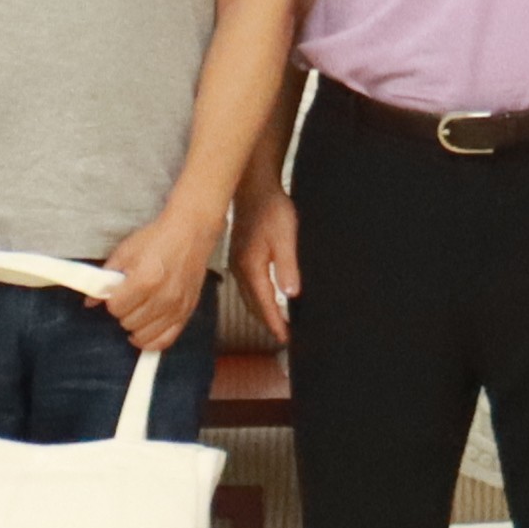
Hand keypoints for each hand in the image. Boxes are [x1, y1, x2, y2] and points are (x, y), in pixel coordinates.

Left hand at [99, 192, 223, 354]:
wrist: (190, 233)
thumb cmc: (157, 239)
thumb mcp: (126, 252)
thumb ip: (106, 277)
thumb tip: (89, 302)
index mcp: (145, 280)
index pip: (116, 307)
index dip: (111, 300)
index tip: (115, 292)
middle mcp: (163, 297)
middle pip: (128, 322)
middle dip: (123, 312)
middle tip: (127, 299)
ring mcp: (177, 307)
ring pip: (144, 335)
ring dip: (135, 326)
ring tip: (136, 312)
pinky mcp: (187, 312)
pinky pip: (166, 340)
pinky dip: (152, 342)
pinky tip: (144, 333)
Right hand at [235, 180, 304, 334]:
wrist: (253, 188)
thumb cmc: (271, 209)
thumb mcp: (285, 238)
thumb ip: (287, 267)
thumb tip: (291, 294)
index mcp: (251, 267)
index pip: (264, 303)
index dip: (275, 323)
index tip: (285, 338)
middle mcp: (240, 269)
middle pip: (253, 305)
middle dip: (267, 322)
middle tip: (282, 337)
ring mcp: (237, 263)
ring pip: (248, 297)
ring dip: (261, 312)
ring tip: (275, 324)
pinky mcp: (238, 257)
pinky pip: (246, 286)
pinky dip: (256, 298)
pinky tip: (264, 299)